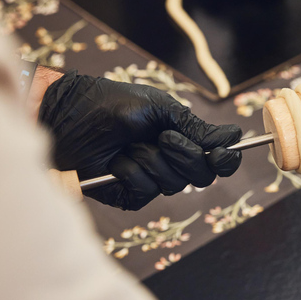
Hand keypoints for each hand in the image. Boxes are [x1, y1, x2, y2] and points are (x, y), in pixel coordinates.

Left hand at [39, 71, 242, 209]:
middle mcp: (173, 162)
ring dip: (150, 160)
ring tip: (128, 144)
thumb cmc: (110, 104)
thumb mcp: (159, 108)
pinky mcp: (131, 195)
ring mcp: (153, 179)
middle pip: (203, 177)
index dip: (225, 159)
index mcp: (184, 139)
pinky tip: (115, 161)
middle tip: (162, 137)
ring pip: (174, 184)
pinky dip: (131, 173)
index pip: (220, 160)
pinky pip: (146, 192)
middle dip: (184, 155)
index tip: (219, 152)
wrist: (67, 116)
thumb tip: (233, 137)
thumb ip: (195, 126)